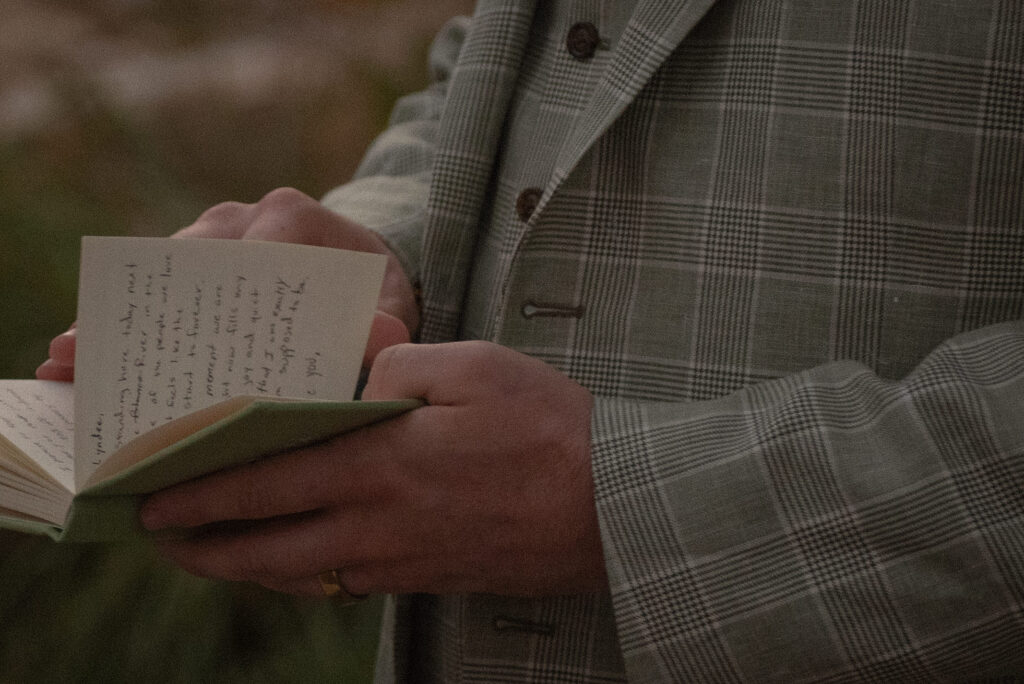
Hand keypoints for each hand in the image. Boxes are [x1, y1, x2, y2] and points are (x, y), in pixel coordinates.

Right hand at [36, 187, 417, 380]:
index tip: (177, 347)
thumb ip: (386, 322)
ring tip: (69, 364)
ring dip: (118, 324)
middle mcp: (242, 217)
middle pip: (185, 270)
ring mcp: (209, 232)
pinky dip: (125, 324)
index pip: (242, 263)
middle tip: (88, 358)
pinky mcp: (191, 254)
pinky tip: (80, 357)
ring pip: (159, 278)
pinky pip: (155, 288)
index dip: (206, 308)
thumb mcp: (390, 303)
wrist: (359, 261)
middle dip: (141, 318)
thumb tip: (383, 339)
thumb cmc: (372, 287)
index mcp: (292, 218)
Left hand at [139, 341, 607, 596]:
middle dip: (203, 544)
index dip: (201, 491)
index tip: (152, 495)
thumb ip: (399, 365)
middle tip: (160, 537)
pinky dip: (303, 576)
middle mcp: (377, 523)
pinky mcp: (428, 577)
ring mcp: (402, 560)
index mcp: (380, 464)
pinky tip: (296, 564)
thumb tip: (359, 375)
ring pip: (300, 573)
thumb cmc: (549, 428)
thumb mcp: (475, 365)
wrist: (614, 507)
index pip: (266, 481)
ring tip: (212, 557)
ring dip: (245, 568)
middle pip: (267, 545)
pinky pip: (345, 583)